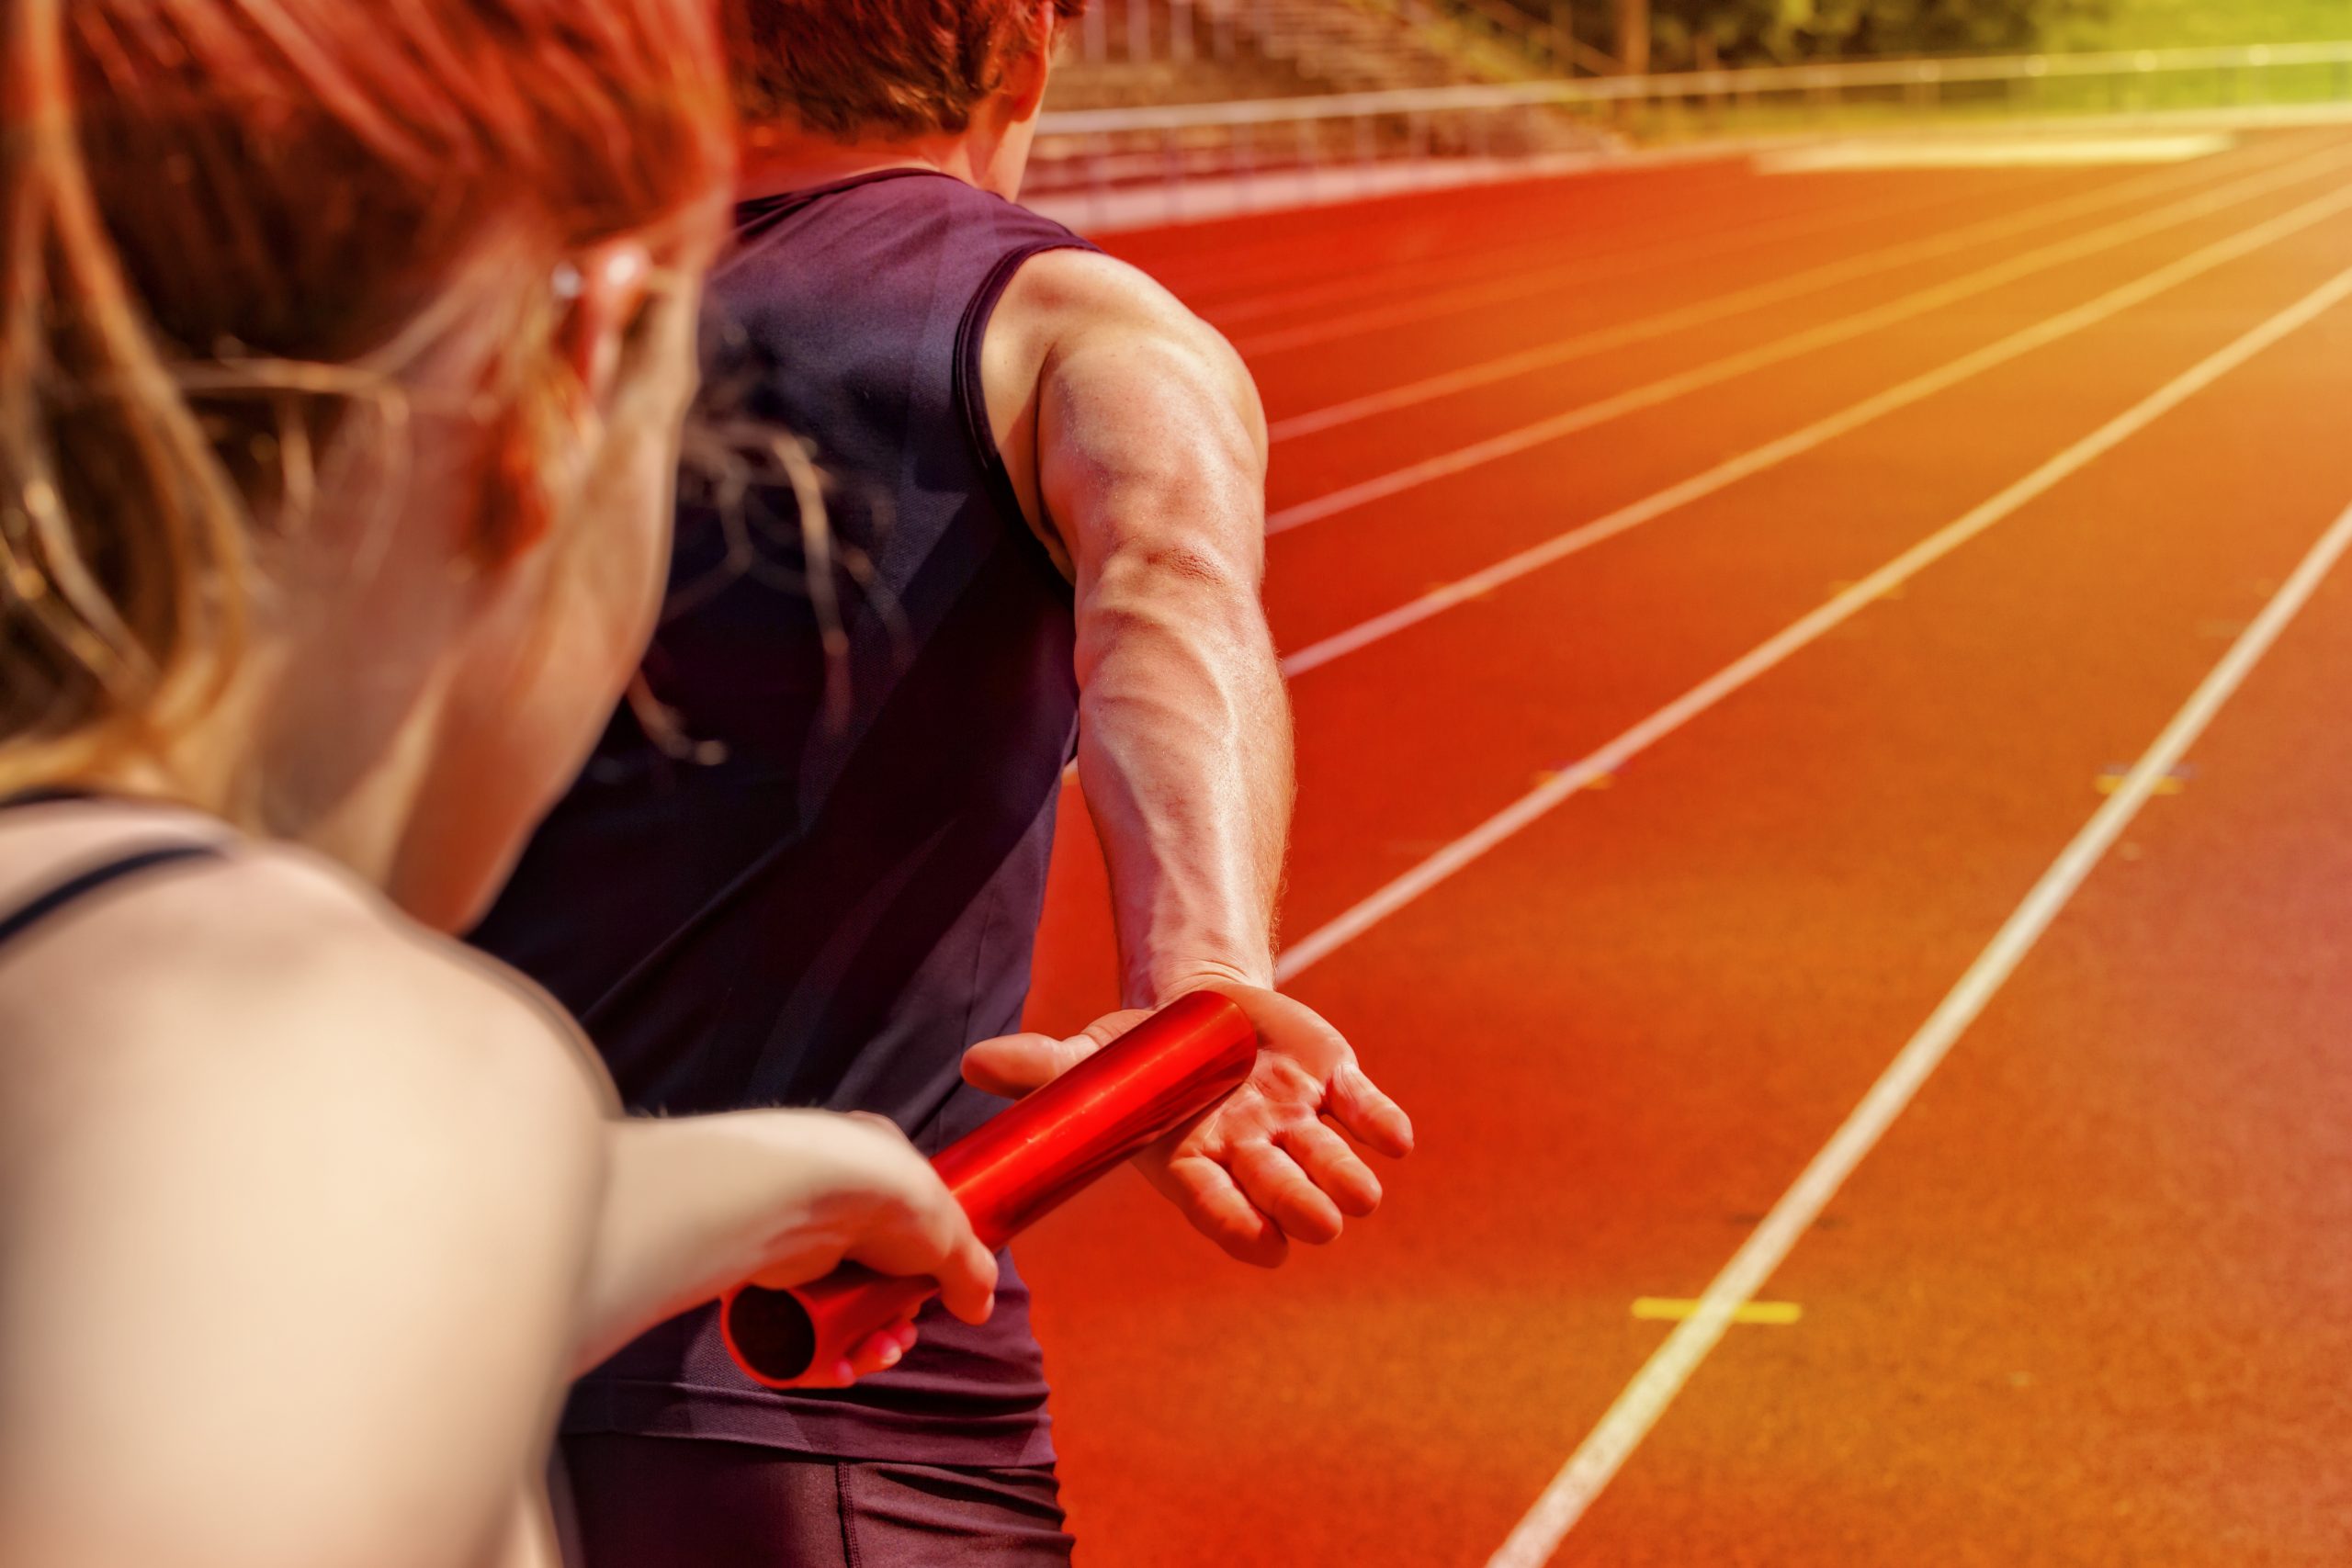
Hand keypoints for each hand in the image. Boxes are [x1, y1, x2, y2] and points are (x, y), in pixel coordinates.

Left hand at [741, 1111, 999, 1385]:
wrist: (808, 1199)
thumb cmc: (890, 1200)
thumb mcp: (951, 1234)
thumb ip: (971, 1273)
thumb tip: (979, 1309)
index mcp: (877, 1168)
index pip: (903, 1227)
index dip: (919, 1272)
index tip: (927, 1297)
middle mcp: (833, 1197)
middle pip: (870, 1277)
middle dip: (894, 1318)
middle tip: (902, 1335)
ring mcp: (798, 1237)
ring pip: (835, 1308)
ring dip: (866, 1342)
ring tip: (881, 1351)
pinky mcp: (767, 1277)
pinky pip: (797, 1329)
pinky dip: (823, 1355)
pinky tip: (843, 1367)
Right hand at [962, 985, 1413, 1266]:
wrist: (1198, 1012)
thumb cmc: (1137, 1056)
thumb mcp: (1087, 1059)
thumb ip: (1039, 1069)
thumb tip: (971, 1062)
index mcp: (1192, 1162)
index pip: (1217, 1209)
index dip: (1239, 1224)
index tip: (1263, 1242)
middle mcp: (1251, 1155)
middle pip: (1285, 1196)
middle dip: (1301, 1201)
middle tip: (1315, 1210)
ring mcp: (1298, 1124)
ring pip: (1335, 1166)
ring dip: (1347, 1173)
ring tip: (1357, 1183)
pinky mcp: (1336, 1087)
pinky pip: (1369, 1113)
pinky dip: (1381, 1122)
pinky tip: (1390, 1134)